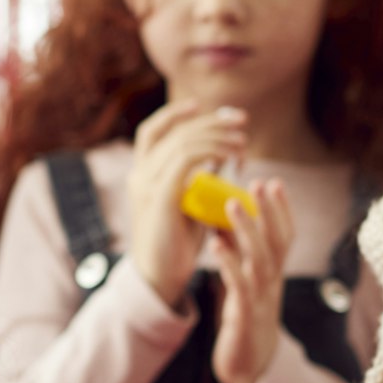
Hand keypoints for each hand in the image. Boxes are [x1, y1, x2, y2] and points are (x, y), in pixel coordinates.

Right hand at [127, 101, 248, 308]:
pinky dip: (210, 152)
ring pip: (183, 141)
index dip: (176, 114)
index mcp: (142, 173)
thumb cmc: (177, 242)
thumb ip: (197, 178)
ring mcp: (148, 184)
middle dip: (211, 121)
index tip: (205, 107)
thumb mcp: (187, 202)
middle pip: (175, 131)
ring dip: (217, 137)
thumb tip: (222, 155)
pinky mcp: (162, 197)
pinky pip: (186, 160)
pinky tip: (228, 157)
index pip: (153, 130)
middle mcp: (140, 174)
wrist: (161, 276)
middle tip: (241, 120)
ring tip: (243, 143)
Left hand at [213, 180, 293, 382]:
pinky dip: (228, 263)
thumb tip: (225, 220)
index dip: (282, 210)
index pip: (285, 237)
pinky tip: (215, 244)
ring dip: (247, 230)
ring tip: (232, 203)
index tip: (274, 182)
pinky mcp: (244, 317)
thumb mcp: (246, 285)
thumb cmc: (245, 322)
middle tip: (261, 182)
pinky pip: (238, 286)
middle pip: (278, 243)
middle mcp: (272, 284)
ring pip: (260, 260)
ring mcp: (260, 300)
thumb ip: (240, 256)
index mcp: (274, 275)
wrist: (249, 370)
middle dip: (271, 211)